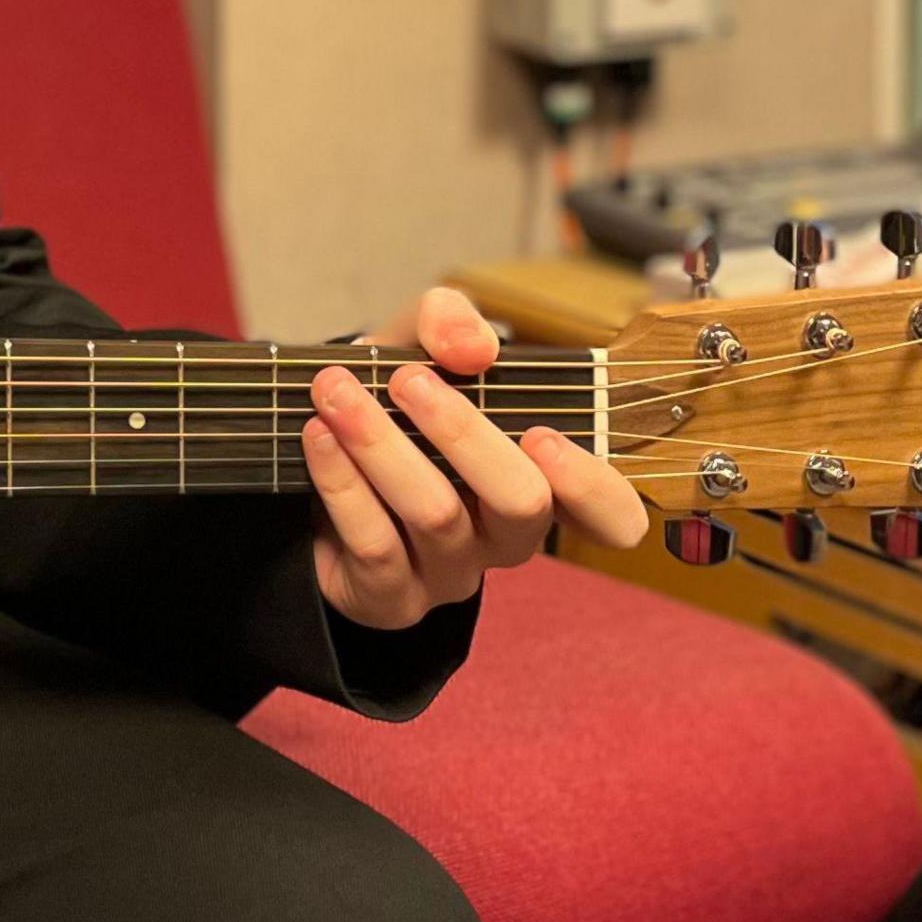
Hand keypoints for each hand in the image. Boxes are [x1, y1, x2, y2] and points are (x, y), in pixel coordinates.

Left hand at [299, 284, 654, 630]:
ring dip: (382, 444)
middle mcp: (505, 537)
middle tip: (406, 378)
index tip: (542, 434)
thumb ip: (450, 322)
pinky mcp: (391, 598)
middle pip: (520, 503)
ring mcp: (451, 574)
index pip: (611, 516)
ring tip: (335, 392)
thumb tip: (471, 346)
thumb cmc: (394, 400)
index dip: (592, 485)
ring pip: (436, 515)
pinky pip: (375, 544)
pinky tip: (317, 436)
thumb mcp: (422, 345)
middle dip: (463, 432)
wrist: (310, 454)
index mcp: (540, 482)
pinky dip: (341, 480)